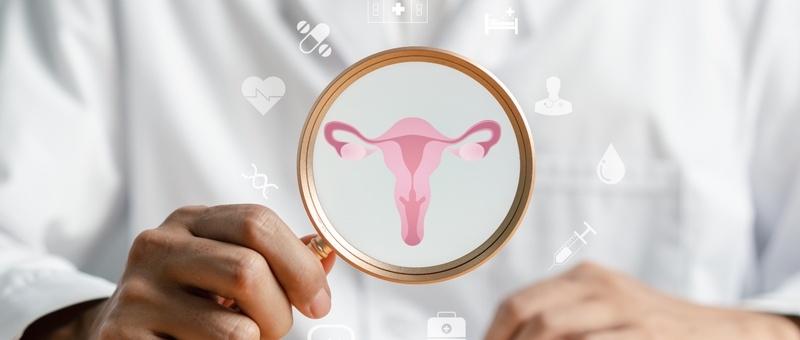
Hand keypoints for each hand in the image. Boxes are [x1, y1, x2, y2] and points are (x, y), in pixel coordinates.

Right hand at [85, 204, 334, 339]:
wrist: (114, 331)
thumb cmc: (186, 299)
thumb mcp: (223, 264)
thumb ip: (274, 258)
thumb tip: (325, 254)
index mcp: (189, 221)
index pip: (257, 223)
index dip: (301, 265)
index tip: (319, 301)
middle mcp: (158, 247)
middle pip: (248, 271)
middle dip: (280, 312)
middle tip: (276, 329)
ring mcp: (136, 294)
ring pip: (235, 331)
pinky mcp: (121, 337)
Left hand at [485, 262, 799, 339]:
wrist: (723, 332)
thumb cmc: (653, 328)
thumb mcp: (606, 311)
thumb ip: (564, 321)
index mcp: (583, 278)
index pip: (518, 303)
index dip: (494, 335)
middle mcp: (600, 287)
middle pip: (531, 315)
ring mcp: (626, 310)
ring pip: (554, 328)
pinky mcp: (648, 334)